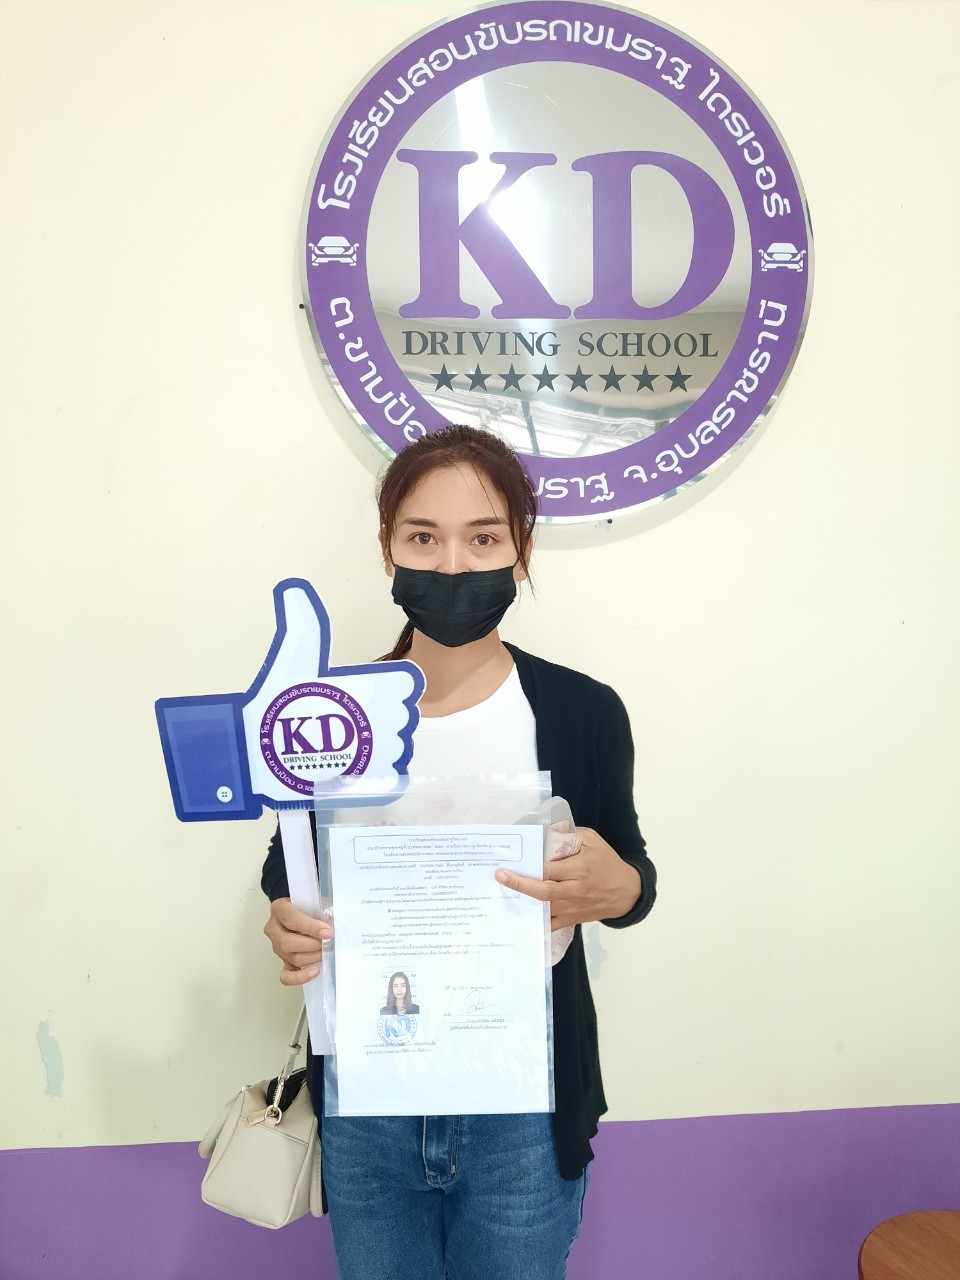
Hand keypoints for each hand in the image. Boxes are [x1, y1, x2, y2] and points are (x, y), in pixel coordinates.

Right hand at [263, 897, 332, 986]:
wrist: (299, 909)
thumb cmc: (307, 905)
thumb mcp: (312, 901)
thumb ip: (320, 911)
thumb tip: (332, 926)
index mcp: (279, 909)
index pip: (291, 919)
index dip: (310, 927)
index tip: (327, 932)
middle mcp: (273, 929)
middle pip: (287, 942)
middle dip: (312, 945)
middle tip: (328, 943)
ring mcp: (276, 946)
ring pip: (290, 957)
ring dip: (312, 957)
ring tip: (325, 953)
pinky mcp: (283, 960)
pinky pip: (286, 975)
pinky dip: (300, 977)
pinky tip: (314, 971)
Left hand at [495, 828, 641, 929]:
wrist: (627, 892)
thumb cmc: (607, 863)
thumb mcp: (593, 841)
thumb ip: (570, 836)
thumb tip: (546, 835)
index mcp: (580, 869)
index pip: (550, 869)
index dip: (530, 866)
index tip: (511, 861)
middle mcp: (575, 890)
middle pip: (543, 891)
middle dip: (520, 884)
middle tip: (500, 876)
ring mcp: (572, 907)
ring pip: (544, 908)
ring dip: (523, 901)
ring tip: (502, 892)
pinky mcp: (572, 919)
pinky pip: (551, 924)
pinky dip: (535, 922)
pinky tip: (519, 914)